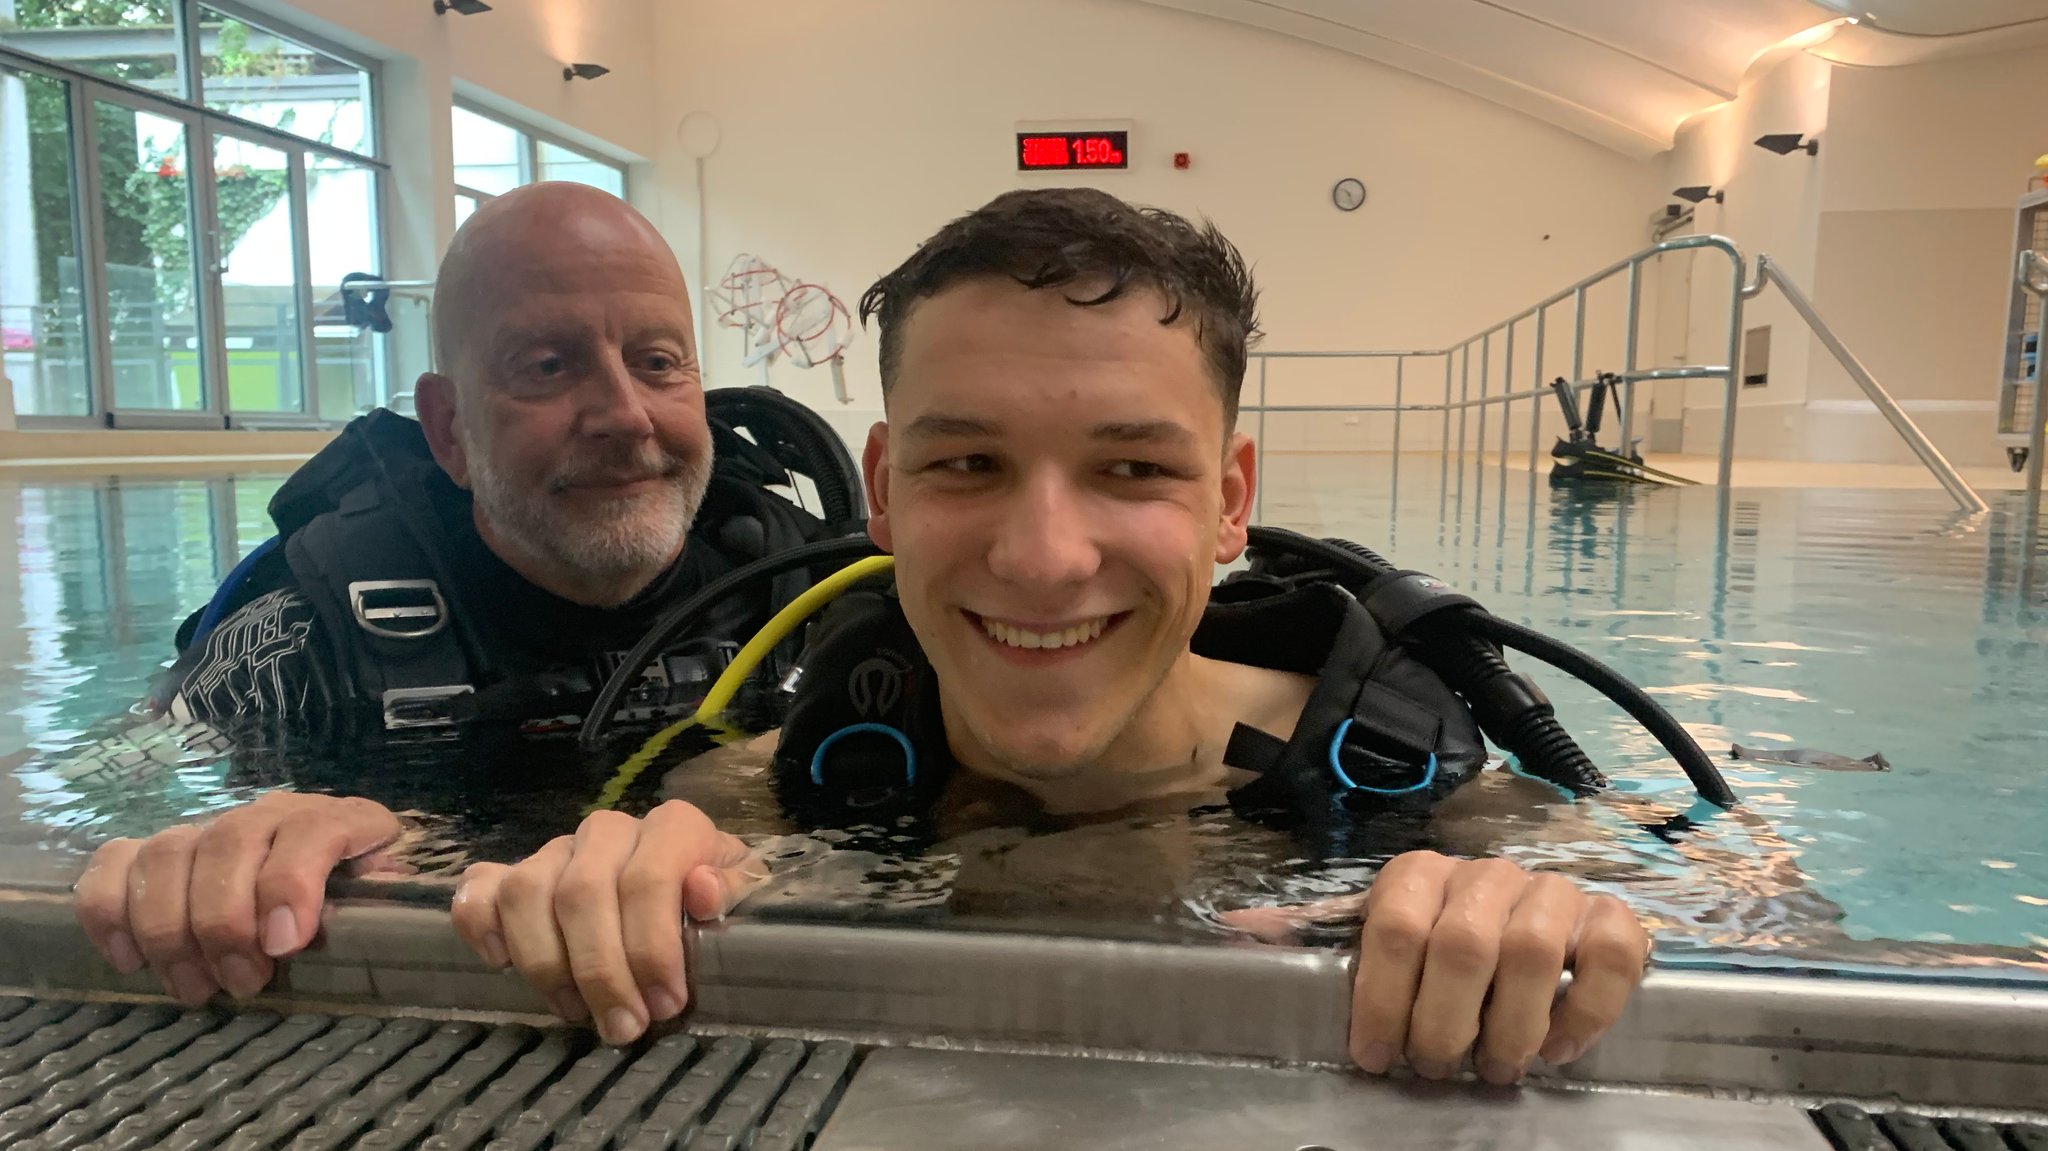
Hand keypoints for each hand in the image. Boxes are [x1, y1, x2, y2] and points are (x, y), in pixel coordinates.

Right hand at [73, 792, 405, 1003]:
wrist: (330, 886)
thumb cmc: (361, 908)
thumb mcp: (384, 908)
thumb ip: (376, 912)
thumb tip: (351, 934)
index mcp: (337, 821)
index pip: (310, 830)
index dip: (290, 884)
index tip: (284, 946)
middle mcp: (268, 814)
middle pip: (227, 844)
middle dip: (225, 923)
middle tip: (242, 984)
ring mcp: (208, 828)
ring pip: (166, 854)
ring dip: (170, 930)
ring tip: (195, 988)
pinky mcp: (156, 853)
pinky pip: (114, 863)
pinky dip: (110, 912)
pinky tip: (131, 960)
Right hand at [449, 800, 767, 1046]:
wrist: (684, 894)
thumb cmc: (713, 908)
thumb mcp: (743, 900)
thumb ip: (732, 892)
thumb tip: (702, 890)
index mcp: (672, 828)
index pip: (648, 878)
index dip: (652, 947)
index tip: (665, 1005)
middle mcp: (609, 830)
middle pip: (583, 892)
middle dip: (601, 971)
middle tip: (624, 1027)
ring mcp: (555, 850)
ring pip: (526, 892)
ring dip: (546, 963)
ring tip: (576, 1012)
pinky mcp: (512, 874)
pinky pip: (478, 887)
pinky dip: (480, 925)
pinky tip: (499, 962)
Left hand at [1349, 852, 1646, 1084]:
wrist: (1527, 927)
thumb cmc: (1442, 957)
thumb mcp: (1397, 953)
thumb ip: (1374, 970)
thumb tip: (1328, 995)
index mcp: (1422, 875)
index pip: (1396, 929)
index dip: (1382, 1000)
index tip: (1378, 1056)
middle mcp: (1487, 875)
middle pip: (1463, 944)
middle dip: (1445, 1024)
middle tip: (1438, 1068)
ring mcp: (1549, 891)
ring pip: (1532, 951)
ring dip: (1510, 1026)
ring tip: (1495, 1068)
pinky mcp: (1606, 915)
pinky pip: (1609, 957)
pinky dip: (1584, 1014)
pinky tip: (1557, 1049)